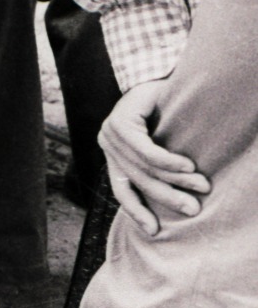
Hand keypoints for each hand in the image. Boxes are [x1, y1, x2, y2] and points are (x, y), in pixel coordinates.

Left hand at [98, 77, 210, 234]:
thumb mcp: (162, 146)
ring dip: (176, 178)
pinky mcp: (120, 120)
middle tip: (193, 208)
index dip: (137, 211)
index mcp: (113, 154)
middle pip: (137, 180)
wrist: (162, 76)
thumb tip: (176, 200)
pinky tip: (187, 166)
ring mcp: (110, 131)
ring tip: (201, 185)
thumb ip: (159, 169)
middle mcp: (107, 143)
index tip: (155, 231)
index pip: (122, 190)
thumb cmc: (167, 114)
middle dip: (168, 196)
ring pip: (144, 166)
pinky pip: (145, 149)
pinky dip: (168, 161)